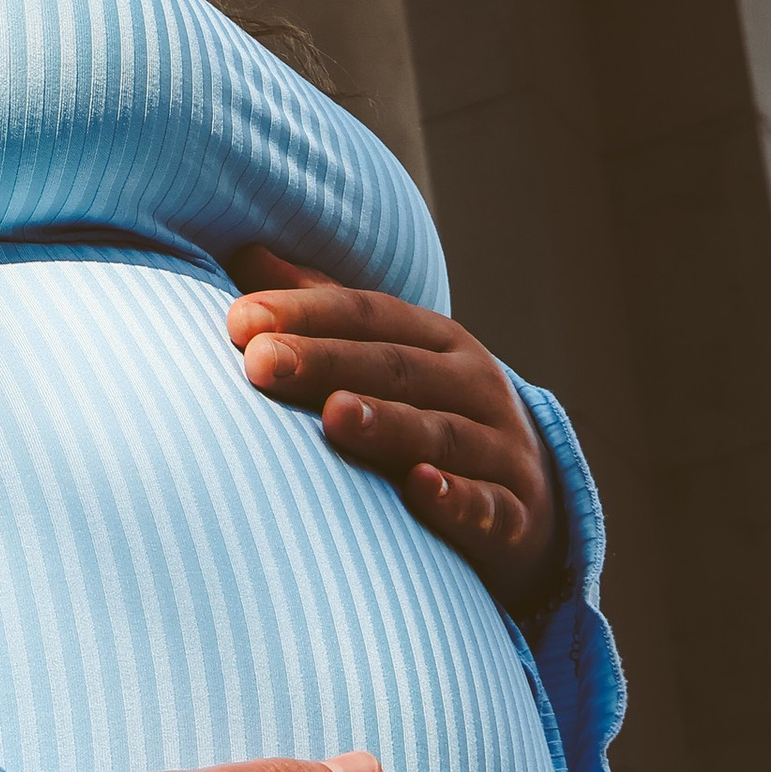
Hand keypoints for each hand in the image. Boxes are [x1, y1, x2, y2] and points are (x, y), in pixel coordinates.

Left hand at [226, 247, 563, 614]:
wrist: (530, 503)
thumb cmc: (432, 414)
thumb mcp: (391, 357)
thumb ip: (323, 310)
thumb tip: (246, 254)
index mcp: (439, 340)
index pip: (368, 315)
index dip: (305, 313)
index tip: (240, 321)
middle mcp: (474, 384)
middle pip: (396, 367)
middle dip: (326, 362)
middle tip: (260, 363)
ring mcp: (501, 450)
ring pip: (441, 432)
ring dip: (387, 423)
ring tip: (334, 416)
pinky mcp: (516, 517)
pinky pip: (488, 506)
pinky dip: (457, 497)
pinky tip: (420, 488)